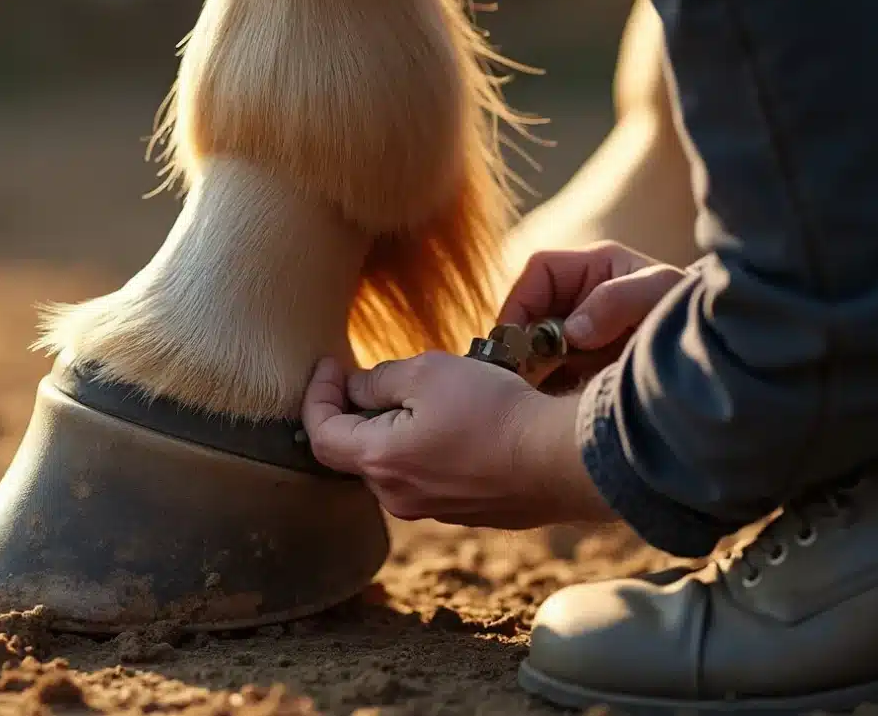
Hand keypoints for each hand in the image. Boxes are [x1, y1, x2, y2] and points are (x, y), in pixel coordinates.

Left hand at [300, 354, 614, 528]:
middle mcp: (397, 497)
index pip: (320, 434)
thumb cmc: (494, 411)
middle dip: (353, 411)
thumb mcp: (427, 373)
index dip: (317, 395)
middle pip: (355, 451)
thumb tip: (357, 390)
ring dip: (393, 429)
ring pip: (393, 465)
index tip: (330, 365)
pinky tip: (454, 423)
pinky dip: (424, 448)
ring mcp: (431, 510)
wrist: (561, 459)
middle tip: (367, 375)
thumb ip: (379, 380)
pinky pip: (428, 477)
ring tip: (419, 395)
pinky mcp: (463, 512)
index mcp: (379, 462)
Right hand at [500, 241, 685, 388]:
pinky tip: (553, 403)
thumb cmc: (690, 313)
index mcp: (595, 267)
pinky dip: (546, 388)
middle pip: (532, 313)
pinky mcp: (587, 368)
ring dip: (533, 369)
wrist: (722, 362)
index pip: (539, 271)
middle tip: (521, 374)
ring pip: (539, 348)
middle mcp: (584, 299)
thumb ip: (615, 301)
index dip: (520, 300)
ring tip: (538, 392)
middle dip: (522, 342)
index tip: (514, 337)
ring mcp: (585, 335)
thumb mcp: (658, 293)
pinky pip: (553, 375)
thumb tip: (571, 333)